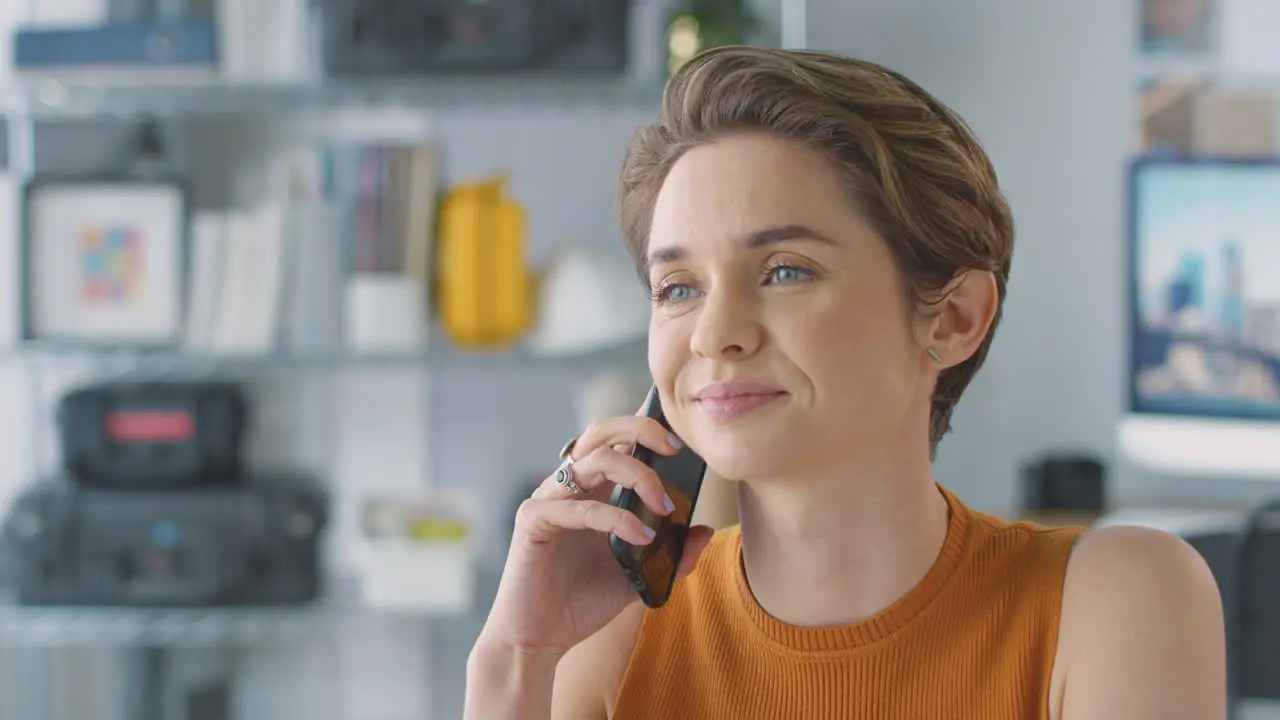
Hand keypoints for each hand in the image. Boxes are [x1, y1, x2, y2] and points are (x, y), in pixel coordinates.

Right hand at [477, 409, 715, 661]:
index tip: (681, 437)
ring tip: (665, 507)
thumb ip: (671, 554)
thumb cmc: (583, 602)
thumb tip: (704, 530)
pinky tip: (641, 536)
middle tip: (675, 450)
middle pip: (602, 432)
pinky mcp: (532, 520)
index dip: (645, 426)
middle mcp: (569, 486)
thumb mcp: (638, 575)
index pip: (617, 440)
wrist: (540, 640)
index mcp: (593, 489)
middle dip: (642, 430)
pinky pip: (577, 506)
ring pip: (594, 459)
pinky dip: (615, 517)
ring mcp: (548, 499)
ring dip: (638, 476)